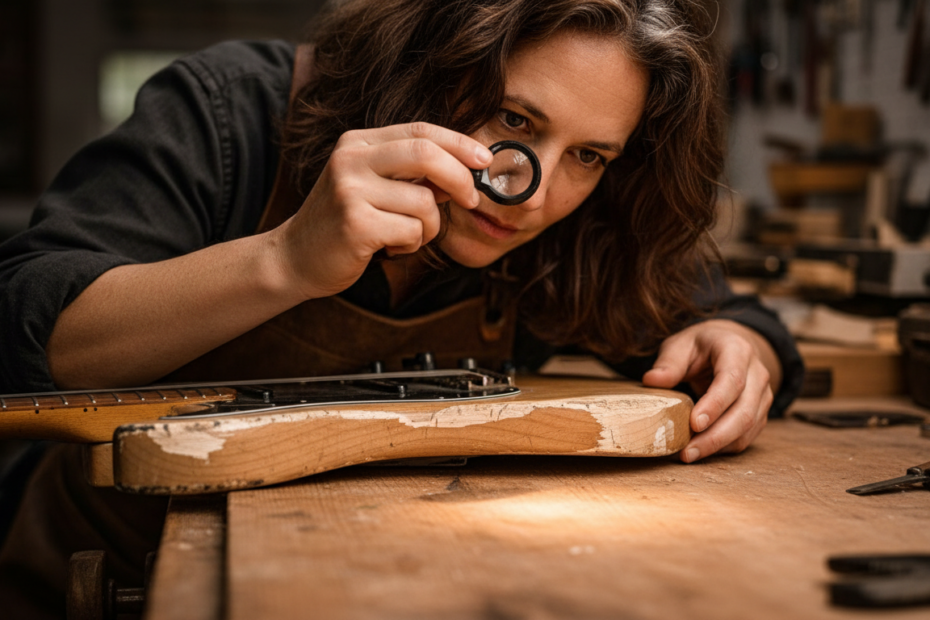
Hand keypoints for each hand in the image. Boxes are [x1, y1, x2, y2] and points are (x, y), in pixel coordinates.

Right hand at [270, 122, 492, 298]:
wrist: (296, 258)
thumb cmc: (344, 223)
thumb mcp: (375, 187)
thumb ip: (414, 175)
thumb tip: (468, 170)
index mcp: (358, 143)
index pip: (420, 131)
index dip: (459, 143)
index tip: (484, 159)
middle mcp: (350, 160)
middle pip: (426, 154)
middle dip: (460, 177)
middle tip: (471, 199)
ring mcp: (350, 191)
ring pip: (424, 202)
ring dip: (430, 227)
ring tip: (406, 235)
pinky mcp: (355, 224)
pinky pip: (411, 230)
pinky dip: (411, 243)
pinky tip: (390, 247)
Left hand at [641, 319, 781, 462]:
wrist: (728, 346)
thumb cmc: (701, 346)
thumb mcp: (681, 345)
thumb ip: (669, 363)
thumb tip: (651, 381)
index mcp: (738, 351)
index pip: (732, 380)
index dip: (715, 405)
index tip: (693, 423)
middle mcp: (757, 374)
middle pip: (744, 411)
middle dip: (715, 436)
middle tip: (687, 451)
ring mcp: (762, 396)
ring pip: (748, 428)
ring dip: (718, 446)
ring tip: (689, 455)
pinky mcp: (759, 413)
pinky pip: (746, 437)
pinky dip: (724, 447)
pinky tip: (701, 451)